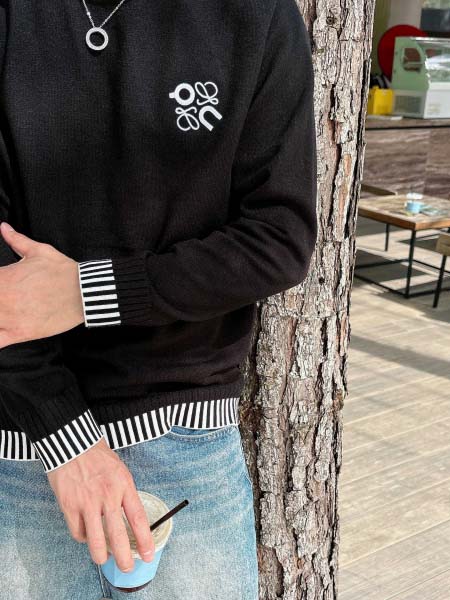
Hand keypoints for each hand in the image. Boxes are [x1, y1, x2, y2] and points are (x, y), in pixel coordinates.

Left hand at [0, 221, 84, 348]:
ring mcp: (9, 318)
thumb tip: (4, 228)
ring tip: (4, 310)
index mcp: (3, 277)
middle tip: (4, 298)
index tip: (2, 285)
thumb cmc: (63, 272)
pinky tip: (1, 332)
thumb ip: (16, 240)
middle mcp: (2, 298)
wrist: (84, 292)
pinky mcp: (20, 333)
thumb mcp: (39, 251)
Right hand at [47, 438, 154, 570]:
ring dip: (102, 555)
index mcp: (124, 485)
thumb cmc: (98, 456)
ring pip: (95, 541)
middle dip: (124, 558)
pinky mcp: (69, 505)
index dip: (144, 541)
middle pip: (118, 536)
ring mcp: (87, 502)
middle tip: (127, 567)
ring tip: (105, 558)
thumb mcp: (120, 471)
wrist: (73, 443)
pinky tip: (86, 535)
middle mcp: (107, 495)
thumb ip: (124, 494)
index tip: (148, 554)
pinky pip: (78, 532)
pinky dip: (83, 538)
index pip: (138, 519)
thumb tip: (129, 519)